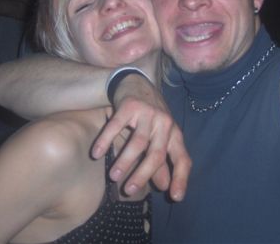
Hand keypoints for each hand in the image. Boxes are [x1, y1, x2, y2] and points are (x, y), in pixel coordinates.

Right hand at [92, 75, 190, 201]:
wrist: (137, 82)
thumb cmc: (150, 116)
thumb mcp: (159, 138)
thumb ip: (161, 162)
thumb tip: (164, 186)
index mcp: (174, 134)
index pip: (183, 159)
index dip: (181, 178)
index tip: (175, 197)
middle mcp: (165, 123)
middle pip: (157, 153)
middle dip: (143, 174)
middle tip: (128, 191)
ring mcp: (148, 113)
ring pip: (138, 142)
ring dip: (125, 161)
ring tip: (113, 176)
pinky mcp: (129, 105)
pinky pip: (116, 126)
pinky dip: (106, 141)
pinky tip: (96, 153)